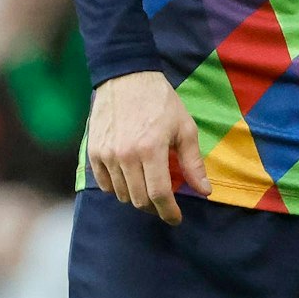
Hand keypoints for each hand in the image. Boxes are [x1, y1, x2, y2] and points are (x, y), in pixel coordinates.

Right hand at [87, 70, 209, 224]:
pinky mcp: (93, 152)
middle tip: (165, 204)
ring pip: (121, 194)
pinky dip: (118, 188)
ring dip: (137, 197)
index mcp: (151, 149)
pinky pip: (104, 184)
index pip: (159, 194)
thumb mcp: (184, 128)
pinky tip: (130, 180)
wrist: (127, 79)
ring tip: (149, 187)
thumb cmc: (162, 102)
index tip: (176, 219)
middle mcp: (126, 156)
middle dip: (155, 207)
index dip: (169, 212)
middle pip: (139, 199)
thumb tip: (205, 192)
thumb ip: (193, 163)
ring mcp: (106, 155)